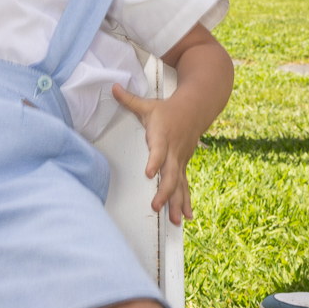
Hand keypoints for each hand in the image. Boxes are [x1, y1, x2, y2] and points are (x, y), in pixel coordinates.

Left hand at [112, 85, 194, 223]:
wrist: (196, 108)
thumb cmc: (168, 109)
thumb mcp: (148, 104)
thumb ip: (129, 99)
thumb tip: (112, 87)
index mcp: (162, 136)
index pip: (158, 151)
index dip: (155, 162)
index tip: (150, 173)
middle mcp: (173, 152)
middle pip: (170, 175)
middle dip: (165, 192)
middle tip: (156, 206)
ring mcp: (179, 161)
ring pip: (179, 185)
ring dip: (176, 203)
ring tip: (173, 220)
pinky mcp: (182, 166)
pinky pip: (184, 187)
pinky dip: (185, 202)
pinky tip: (185, 217)